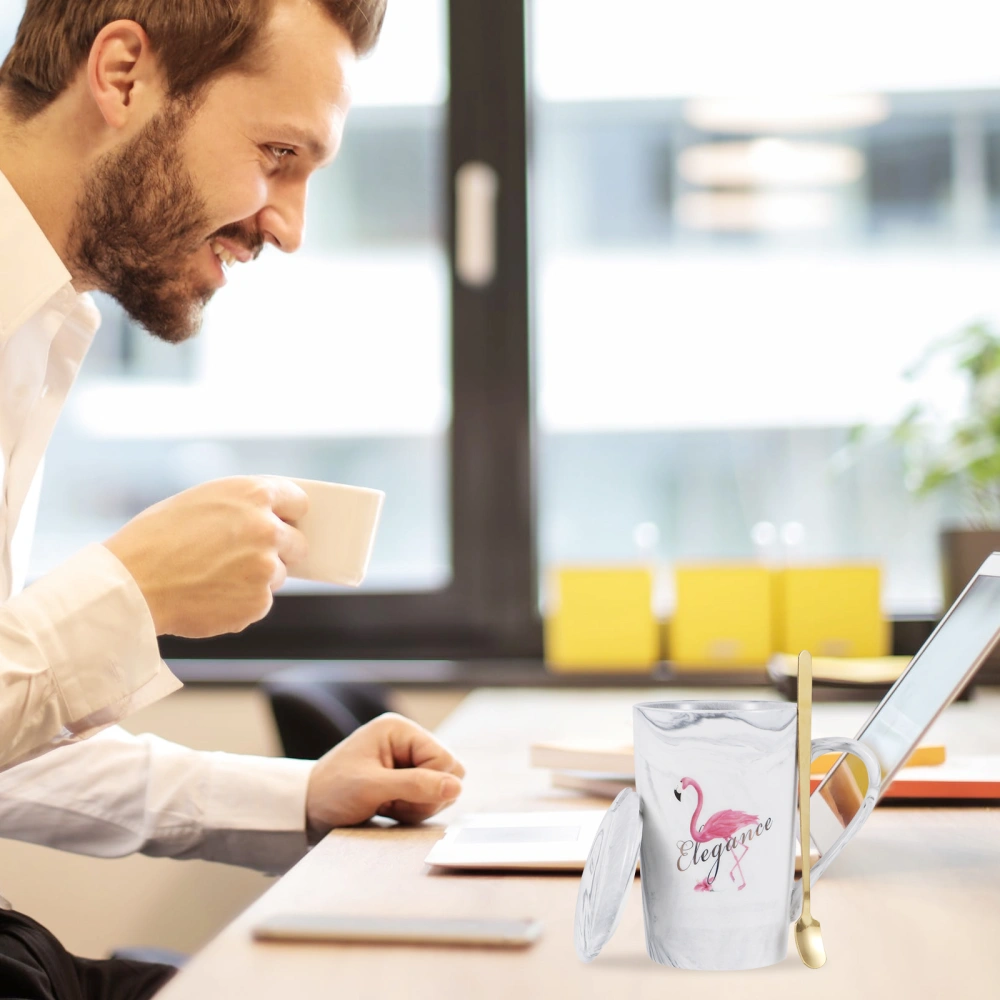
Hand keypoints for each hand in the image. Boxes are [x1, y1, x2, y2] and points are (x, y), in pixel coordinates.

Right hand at [103, 476, 307, 637]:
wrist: (131, 585)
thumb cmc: (155, 539)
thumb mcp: (201, 501)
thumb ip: (242, 507)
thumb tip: (272, 518)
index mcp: (253, 494)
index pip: (297, 501)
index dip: (288, 514)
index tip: (283, 522)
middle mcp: (267, 528)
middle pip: (297, 542)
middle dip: (278, 550)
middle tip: (245, 557)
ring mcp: (266, 568)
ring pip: (277, 575)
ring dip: (255, 578)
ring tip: (212, 576)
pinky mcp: (258, 602)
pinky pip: (259, 602)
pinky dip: (240, 602)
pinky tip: (208, 595)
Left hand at [305, 713, 465, 834]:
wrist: (305, 808)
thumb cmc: (332, 791)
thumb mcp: (371, 788)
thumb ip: (415, 785)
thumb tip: (456, 787)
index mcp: (400, 730)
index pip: (445, 759)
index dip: (430, 785)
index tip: (397, 797)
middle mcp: (407, 740)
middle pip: (448, 772)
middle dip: (426, 796)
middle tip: (392, 803)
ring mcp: (407, 759)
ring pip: (442, 788)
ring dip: (418, 805)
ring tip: (387, 806)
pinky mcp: (406, 777)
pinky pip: (430, 797)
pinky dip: (413, 809)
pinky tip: (389, 809)